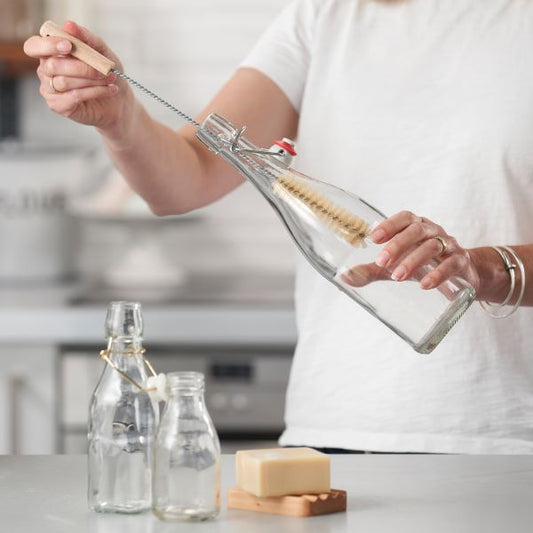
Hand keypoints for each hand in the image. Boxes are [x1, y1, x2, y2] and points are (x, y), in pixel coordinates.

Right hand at [23, 21, 133, 136]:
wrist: (118, 101)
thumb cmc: (106, 74)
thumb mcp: (101, 52)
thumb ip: (85, 38)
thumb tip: (69, 25)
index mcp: (49, 52)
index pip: (34, 46)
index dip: (48, 45)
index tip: (69, 46)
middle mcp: (45, 70)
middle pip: (53, 65)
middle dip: (82, 67)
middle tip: (106, 69)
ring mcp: (49, 90)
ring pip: (64, 82)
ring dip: (92, 79)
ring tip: (110, 79)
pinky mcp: (58, 106)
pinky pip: (74, 96)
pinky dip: (95, 91)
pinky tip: (110, 90)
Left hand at [341, 210, 479, 291]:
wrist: (466, 273)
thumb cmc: (424, 264)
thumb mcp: (397, 265)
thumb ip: (372, 270)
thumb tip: (344, 277)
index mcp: (418, 227)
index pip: (405, 218)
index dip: (389, 225)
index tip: (373, 238)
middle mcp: (434, 232)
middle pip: (417, 231)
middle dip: (397, 245)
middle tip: (381, 261)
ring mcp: (450, 245)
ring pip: (432, 247)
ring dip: (413, 261)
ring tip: (396, 276)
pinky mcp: (462, 262)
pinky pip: (451, 264)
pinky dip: (437, 274)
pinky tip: (424, 285)